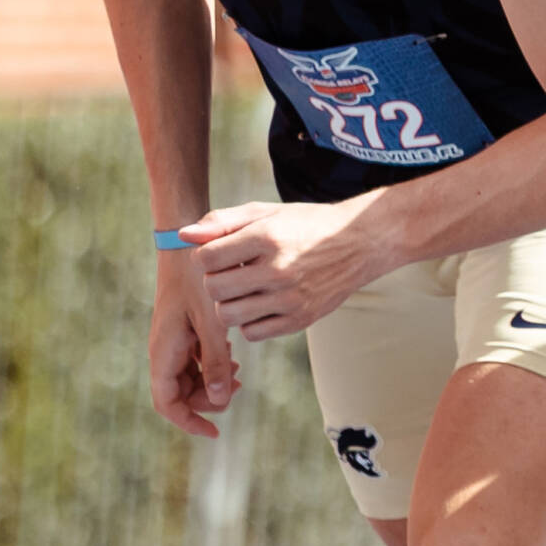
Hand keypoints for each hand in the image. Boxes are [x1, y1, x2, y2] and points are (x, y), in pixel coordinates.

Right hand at [149, 251, 237, 437]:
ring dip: (211, 383)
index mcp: (164, 350)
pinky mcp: (183, 329)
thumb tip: (219, 398)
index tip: (214, 432)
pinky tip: (234, 358)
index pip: (167, 402)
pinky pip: (194, 359)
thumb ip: (216, 360)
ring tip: (239, 374)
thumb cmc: (196, 278)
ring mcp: (173, 339)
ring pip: (188, 377)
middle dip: (205, 401)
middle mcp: (164, 348)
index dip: (188, 421)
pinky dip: (212, 365)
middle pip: (179, 393)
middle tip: (236, 390)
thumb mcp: (211, 321)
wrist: (187, 243)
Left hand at [186, 198, 387, 341]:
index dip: (206, 257)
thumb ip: (222, 222)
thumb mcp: (266, 213)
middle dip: (215, 281)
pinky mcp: (301, 319)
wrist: (362, 242)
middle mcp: (279, 269)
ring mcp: (291, 298)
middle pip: (213, 289)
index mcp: (267, 238)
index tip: (221, 254)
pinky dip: (250, 321)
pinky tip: (262, 303)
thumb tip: (183, 236)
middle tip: (232, 273)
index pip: (206, 258)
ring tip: (245, 290)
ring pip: (228, 316)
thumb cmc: (307, 224)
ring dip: (229, 304)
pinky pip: (253, 332)